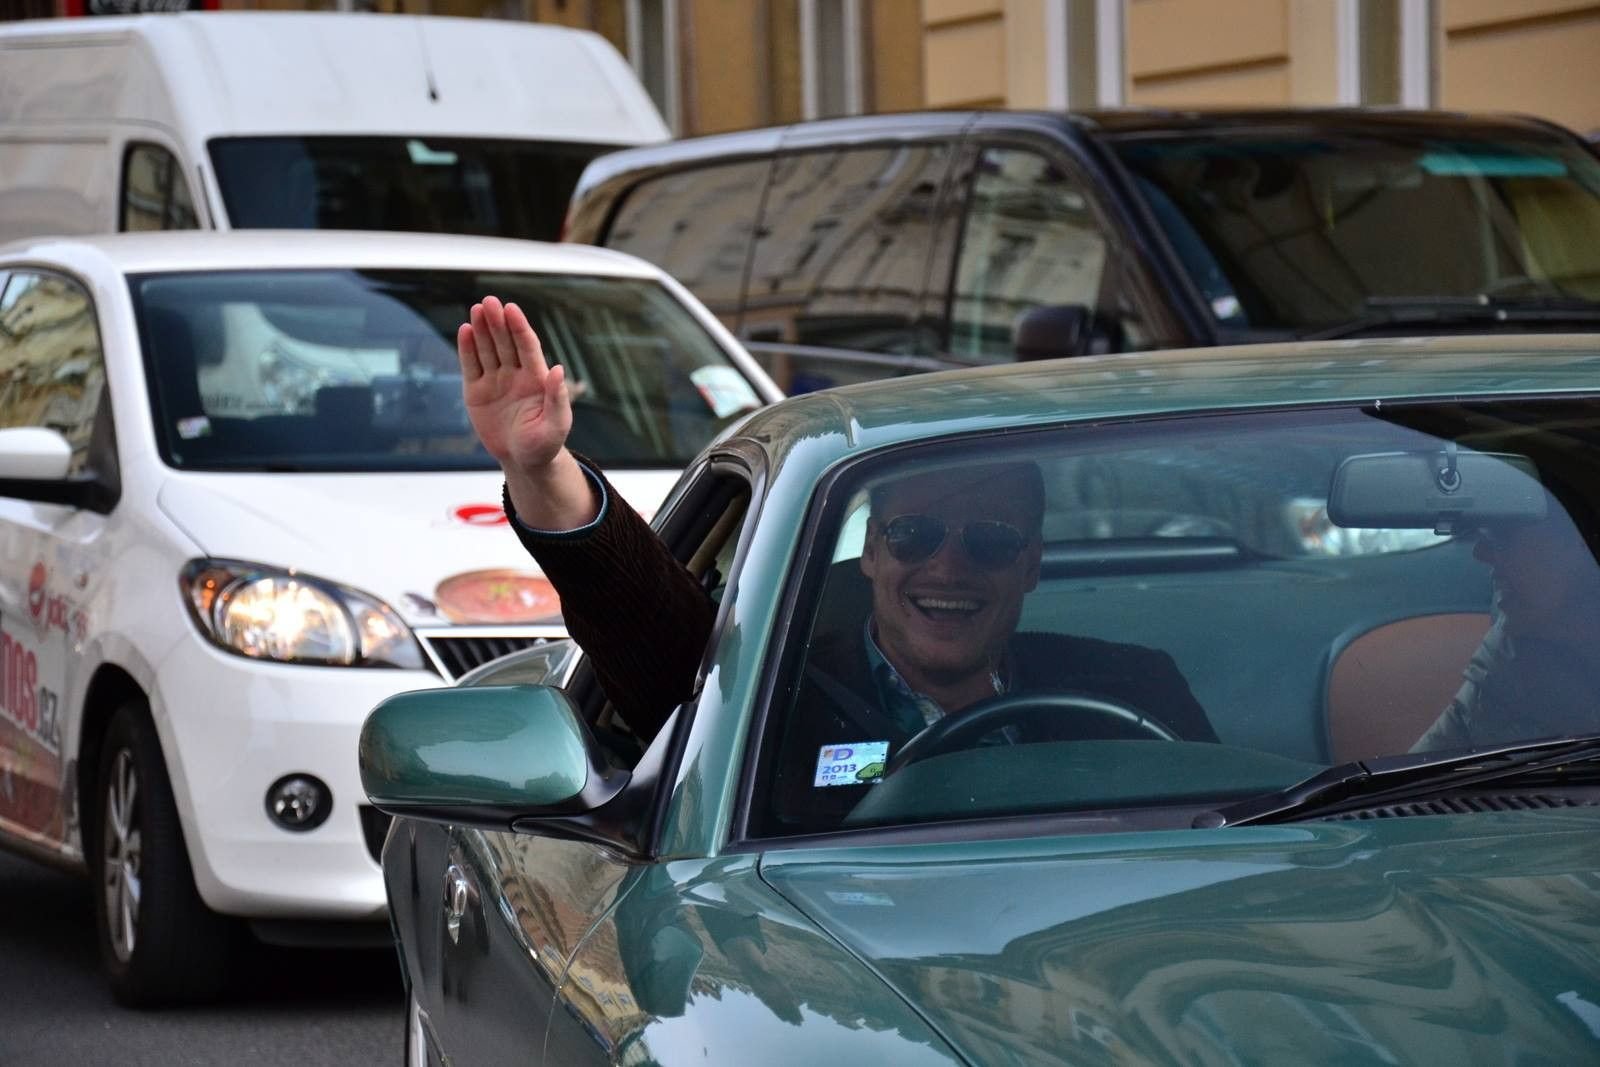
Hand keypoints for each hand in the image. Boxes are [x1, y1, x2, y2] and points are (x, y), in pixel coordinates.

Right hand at [457, 296, 571, 475]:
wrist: (524, 461)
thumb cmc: (545, 444)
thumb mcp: (556, 425)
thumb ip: (557, 398)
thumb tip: (558, 369)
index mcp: (536, 379)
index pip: (527, 347)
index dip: (519, 327)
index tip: (511, 309)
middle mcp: (515, 374)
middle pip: (505, 343)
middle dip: (497, 322)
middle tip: (489, 302)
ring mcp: (495, 381)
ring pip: (487, 350)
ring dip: (481, 330)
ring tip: (476, 310)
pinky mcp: (476, 391)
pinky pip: (471, 366)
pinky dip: (467, 349)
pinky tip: (464, 330)